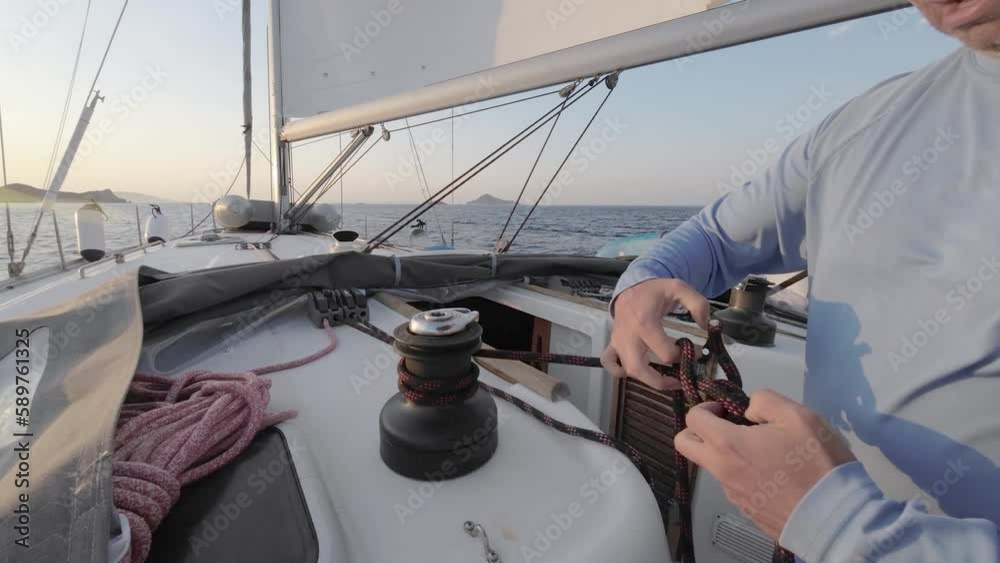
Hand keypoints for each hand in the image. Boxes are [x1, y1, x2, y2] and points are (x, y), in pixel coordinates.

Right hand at [601, 278, 709, 389]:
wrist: (631, 287)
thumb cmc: (655, 291)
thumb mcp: (679, 288)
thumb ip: (698, 304)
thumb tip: (706, 326)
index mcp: (644, 323)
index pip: (665, 352)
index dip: (686, 356)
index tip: (698, 352)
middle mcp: (628, 336)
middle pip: (640, 370)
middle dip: (662, 381)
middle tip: (681, 380)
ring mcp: (618, 343)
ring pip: (628, 371)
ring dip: (648, 380)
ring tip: (668, 379)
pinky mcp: (613, 345)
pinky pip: (611, 365)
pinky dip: (622, 372)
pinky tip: (640, 371)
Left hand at [675, 390, 855, 539]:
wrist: (833, 516)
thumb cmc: (815, 463)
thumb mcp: (798, 416)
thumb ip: (765, 401)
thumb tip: (748, 410)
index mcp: (727, 445)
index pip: (692, 419)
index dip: (705, 407)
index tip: (726, 409)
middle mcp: (721, 472)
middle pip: (685, 445)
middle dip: (699, 430)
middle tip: (730, 426)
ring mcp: (732, 495)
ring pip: (712, 467)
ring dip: (727, 454)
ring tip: (765, 452)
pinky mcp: (746, 511)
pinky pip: (734, 485)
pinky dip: (744, 474)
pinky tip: (775, 474)